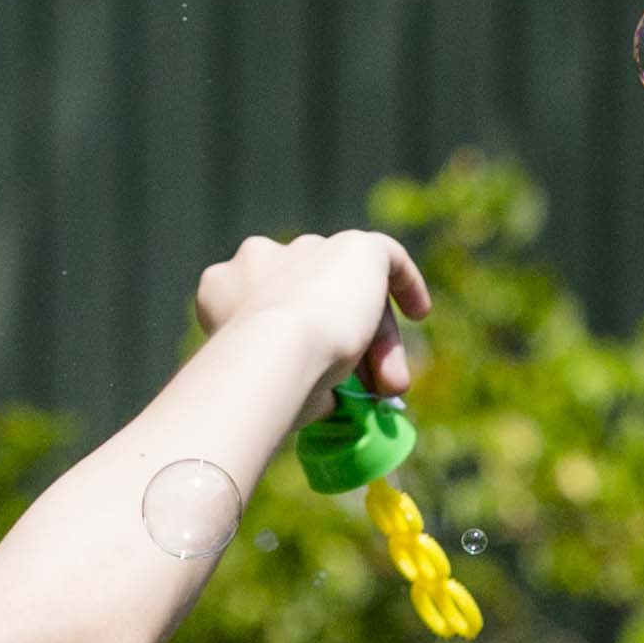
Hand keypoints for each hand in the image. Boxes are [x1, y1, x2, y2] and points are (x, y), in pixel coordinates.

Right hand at [191, 228, 428, 395]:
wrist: (271, 349)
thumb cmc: (260, 382)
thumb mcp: (267, 382)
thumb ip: (292, 373)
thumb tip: (326, 397)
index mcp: (224, 287)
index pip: (268, 311)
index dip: (299, 348)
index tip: (323, 384)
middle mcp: (260, 258)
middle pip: (312, 300)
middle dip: (344, 349)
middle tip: (370, 393)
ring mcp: (306, 248)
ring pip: (347, 292)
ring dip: (373, 341)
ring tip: (390, 386)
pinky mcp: (352, 245)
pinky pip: (385, 256)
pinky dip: (405, 283)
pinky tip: (419, 313)